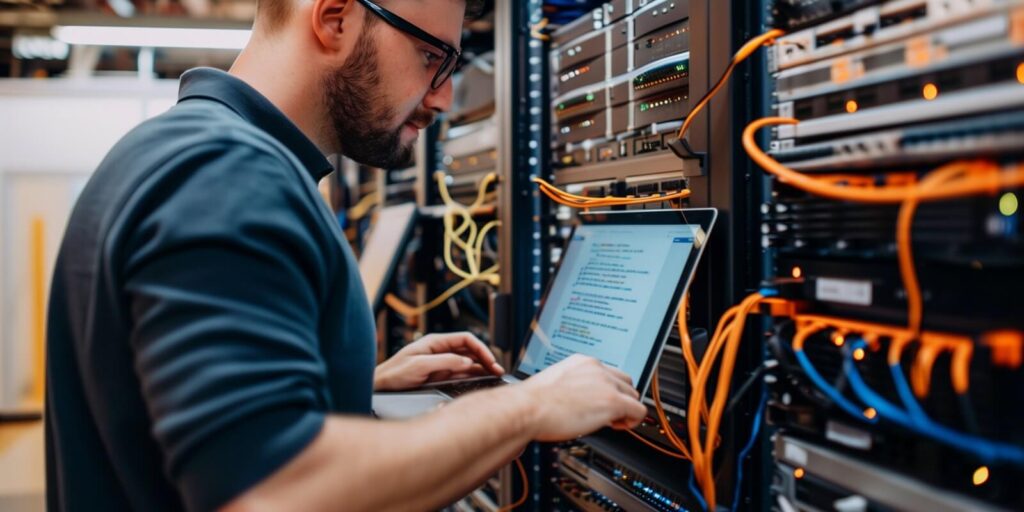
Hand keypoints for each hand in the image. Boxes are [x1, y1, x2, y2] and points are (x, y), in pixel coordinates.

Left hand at [374, 332, 504, 391]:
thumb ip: (444, 362)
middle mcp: (439, 350)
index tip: (490, 361)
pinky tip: (481, 380)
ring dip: (481, 367)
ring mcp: (439, 363)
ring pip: (467, 362)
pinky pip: (460, 373)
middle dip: (485, 358)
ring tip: (495, 375)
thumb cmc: (393, 374)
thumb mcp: (419, 366)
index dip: (481, 349)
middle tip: (497, 370)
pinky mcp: (438, 375)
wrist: (378, 387)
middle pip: (469, 350)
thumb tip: (467, 363)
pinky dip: (473, 375)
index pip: (465, 340)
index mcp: (434, 342)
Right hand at [515, 354, 646, 440]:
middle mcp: (596, 368)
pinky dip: (633, 421)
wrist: (527, 409)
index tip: (600, 403)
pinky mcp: (612, 401)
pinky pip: (639, 411)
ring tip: (610, 421)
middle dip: (620, 398)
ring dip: (626, 409)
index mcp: (582, 362)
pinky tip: (618, 426)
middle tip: (606, 414)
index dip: (608, 391)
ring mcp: (606, 383)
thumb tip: (579, 399)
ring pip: (633, 395)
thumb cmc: (532, 402)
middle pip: (625, 382)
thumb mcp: (555, 384)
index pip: (608, 373)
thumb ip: (573, 386)